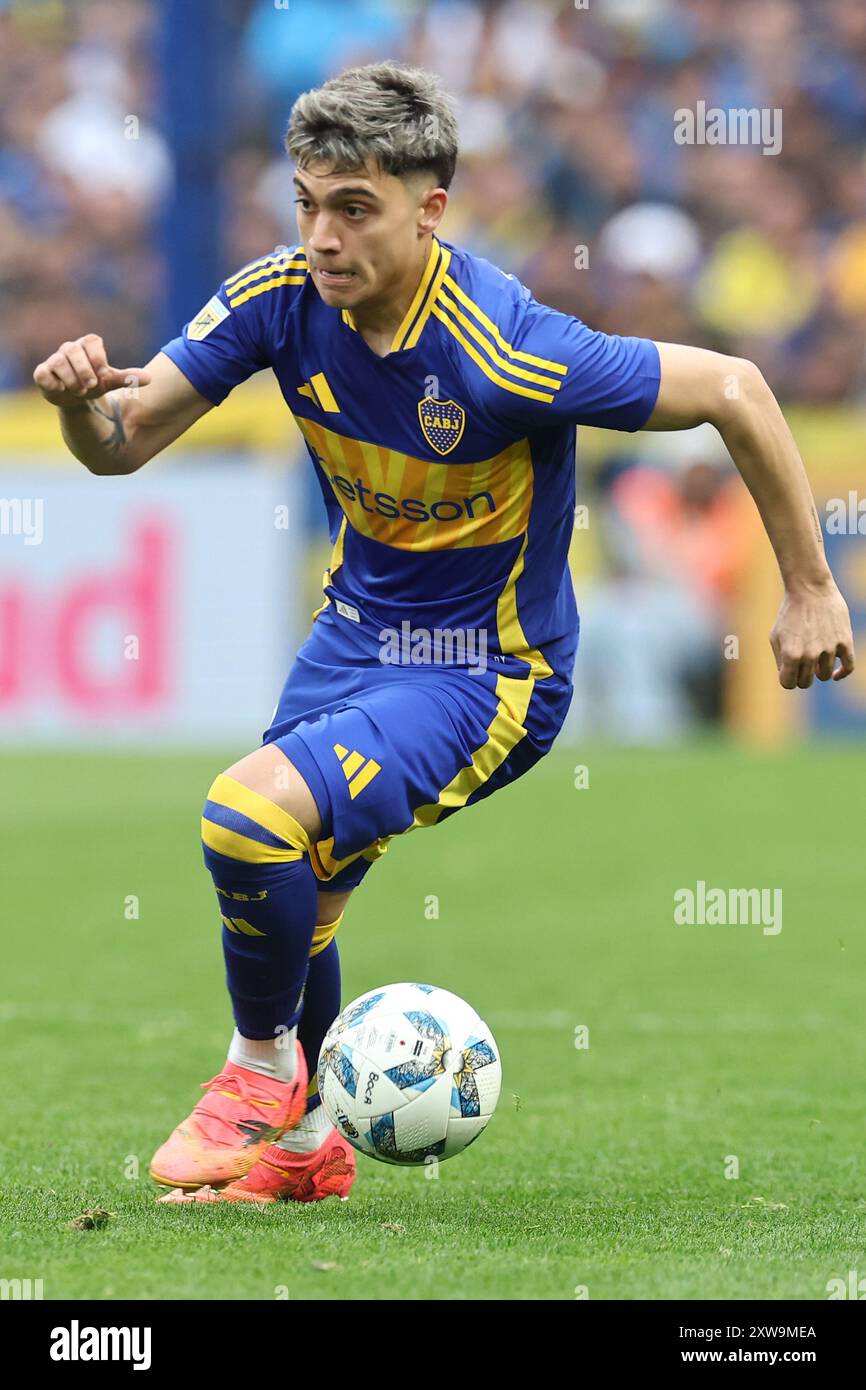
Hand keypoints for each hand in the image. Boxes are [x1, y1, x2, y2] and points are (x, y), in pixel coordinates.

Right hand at [33, 334, 150, 406]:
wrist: (77, 400)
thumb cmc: (94, 385)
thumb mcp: (111, 382)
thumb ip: (128, 378)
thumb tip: (150, 378)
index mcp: (87, 346)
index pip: (92, 341)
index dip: (98, 358)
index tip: (104, 374)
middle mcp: (69, 349)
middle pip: (73, 350)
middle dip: (84, 371)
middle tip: (92, 386)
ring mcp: (54, 360)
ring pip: (59, 362)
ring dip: (71, 380)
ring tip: (80, 391)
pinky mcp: (42, 373)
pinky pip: (44, 374)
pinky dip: (54, 384)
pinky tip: (62, 390)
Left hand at [770, 580, 854, 687]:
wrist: (810, 589)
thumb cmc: (790, 613)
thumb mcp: (776, 635)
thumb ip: (780, 660)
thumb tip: (788, 678)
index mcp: (790, 654)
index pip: (789, 684)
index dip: (788, 679)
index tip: (789, 672)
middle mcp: (810, 654)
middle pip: (806, 682)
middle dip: (802, 677)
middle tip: (801, 666)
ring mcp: (829, 649)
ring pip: (825, 676)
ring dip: (819, 671)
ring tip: (815, 660)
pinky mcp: (845, 642)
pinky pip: (848, 667)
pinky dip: (842, 674)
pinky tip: (836, 675)